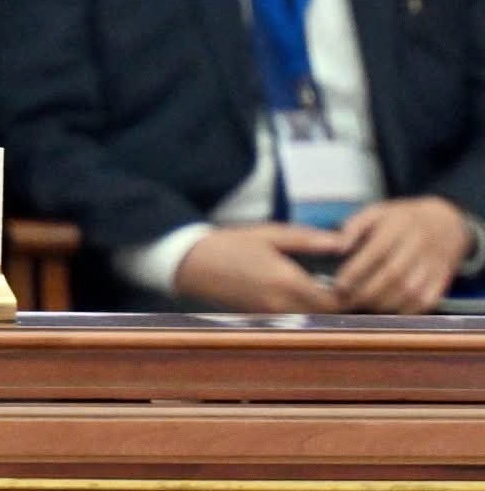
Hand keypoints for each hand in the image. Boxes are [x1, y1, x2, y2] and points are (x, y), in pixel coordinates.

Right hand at [171, 223, 346, 312]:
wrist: (192, 263)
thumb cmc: (231, 243)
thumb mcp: (270, 233)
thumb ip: (307, 239)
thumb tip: (341, 242)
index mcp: (286, 280)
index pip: (335, 299)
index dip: (352, 292)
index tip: (363, 278)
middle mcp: (282, 304)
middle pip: (327, 314)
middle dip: (343, 302)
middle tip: (357, 286)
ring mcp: (272, 315)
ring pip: (313, 319)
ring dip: (327, 309)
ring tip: (338, 291)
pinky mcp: (264, 319)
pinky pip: (297, 320)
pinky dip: (309, 312)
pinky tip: (312, 297)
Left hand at [332, 196, 470, 313]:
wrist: (447, 223)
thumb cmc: (402, 219)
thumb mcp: (376, 212)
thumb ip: (354, 226)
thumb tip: (338, 247)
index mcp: (400, 226)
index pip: (376, 253)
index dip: (355, 272)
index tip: (338, 285)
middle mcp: (419, 245)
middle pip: (392, 276)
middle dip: (365, 292)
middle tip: (345, 301)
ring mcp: (434, 264)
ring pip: (408, 292)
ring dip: (382, 304)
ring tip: (361, 306)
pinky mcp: (443, 280)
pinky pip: (425, 302)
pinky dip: (405, 310)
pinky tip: (386, 310)